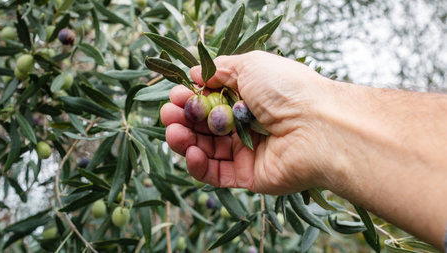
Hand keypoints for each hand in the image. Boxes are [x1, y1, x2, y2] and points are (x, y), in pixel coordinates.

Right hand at [161, 51, 337, 194]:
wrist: (317, 126)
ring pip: (206, 150)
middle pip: (205, 127)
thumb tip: (196, 72)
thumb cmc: (287, 90)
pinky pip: (216, 173)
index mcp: (249, 99)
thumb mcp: (251, 65)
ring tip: (173, 131)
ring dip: (184, 141)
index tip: (176, 94)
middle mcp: (247, 125)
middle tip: (168, 113)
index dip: (191, 98)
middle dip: (183, 119)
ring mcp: (247, 152)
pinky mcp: (248, 176)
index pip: (211, 101)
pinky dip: (198, 164)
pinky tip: (190, 151)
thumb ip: (220, 69)